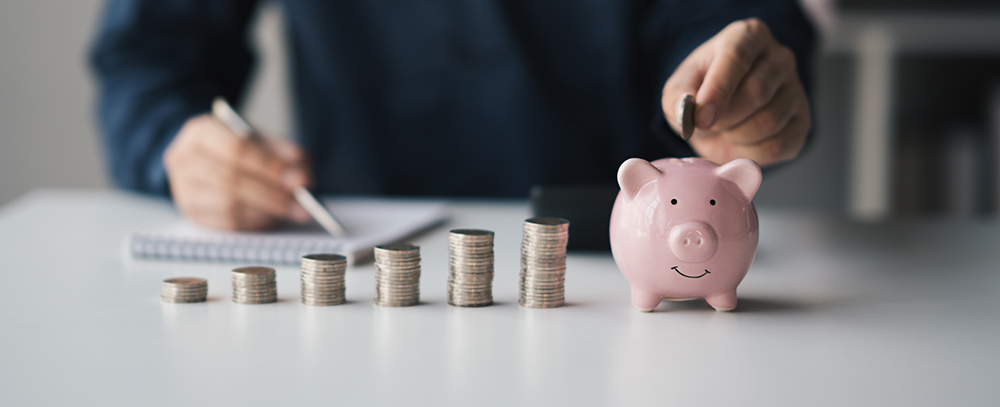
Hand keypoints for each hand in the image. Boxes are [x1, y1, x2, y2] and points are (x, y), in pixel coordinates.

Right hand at [163, 114, 311, 230]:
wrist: (212, 159)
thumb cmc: (242, 149)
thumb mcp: (265, 141)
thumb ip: (286, 154)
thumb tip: (303, 180)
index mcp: (201, 131)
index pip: (235, 149)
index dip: (268, 166)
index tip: (298, 180)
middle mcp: (184, 159)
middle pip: (229, 179)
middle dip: (270, 194)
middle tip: (301, 203)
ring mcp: (183, 189)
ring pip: (227, 204)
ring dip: (265, 210)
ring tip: (291, 210)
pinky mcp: (192, 213)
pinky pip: (225, 223)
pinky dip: (254, 222)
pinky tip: (272, 217)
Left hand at [662, 18, 810, 166]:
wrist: (721, 109)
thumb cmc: (701, 90)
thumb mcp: (680, 87)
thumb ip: (678, 97)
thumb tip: (690, 114)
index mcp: (748, 37)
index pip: (737, 60)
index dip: (718, 92)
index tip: (701, 119)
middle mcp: (780, 57)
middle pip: (756, 94)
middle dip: (724, 119)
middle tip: (707, 124)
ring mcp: (796, 88)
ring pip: (769, 122)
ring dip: (735, 137)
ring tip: (724, 129)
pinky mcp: (803, 121)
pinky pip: (780, 145)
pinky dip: (752, 153)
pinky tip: (741, 142)